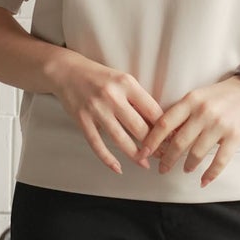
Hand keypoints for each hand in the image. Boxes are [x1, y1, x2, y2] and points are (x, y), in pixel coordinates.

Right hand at [49, 52, 166, 174]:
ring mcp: (96, 109)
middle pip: (139, 127)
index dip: (165, 128)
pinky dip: (108, 159)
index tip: (172, 139)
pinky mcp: (82, 120)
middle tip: (162, 155)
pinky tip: (118, 168)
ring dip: (135, 155)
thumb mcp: (123, 81)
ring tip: (145, 164)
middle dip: (153, 145)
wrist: (67, 71)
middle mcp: (112, 96)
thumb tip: (159, 124)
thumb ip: (138, 99)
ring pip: (120, 139)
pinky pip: (97, 144)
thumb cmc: (99, 77)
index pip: (152, 111)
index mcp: (127, 84)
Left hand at [138, 74, 239, 188]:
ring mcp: (220, 125)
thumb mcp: (199, 96)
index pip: (164, 123)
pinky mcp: (235, 136)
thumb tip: (165, 137)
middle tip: (163, 169)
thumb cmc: (222, 95)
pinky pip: (219, 160)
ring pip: (196, 153)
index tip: (143, 153)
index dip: (151, 140)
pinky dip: (210, 174)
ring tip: (185, 170)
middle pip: (178, 142)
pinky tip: (203, 181)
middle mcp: (203, 113)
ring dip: (188, 165)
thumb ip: (183, 113)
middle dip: (167, 159)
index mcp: (191, 101)